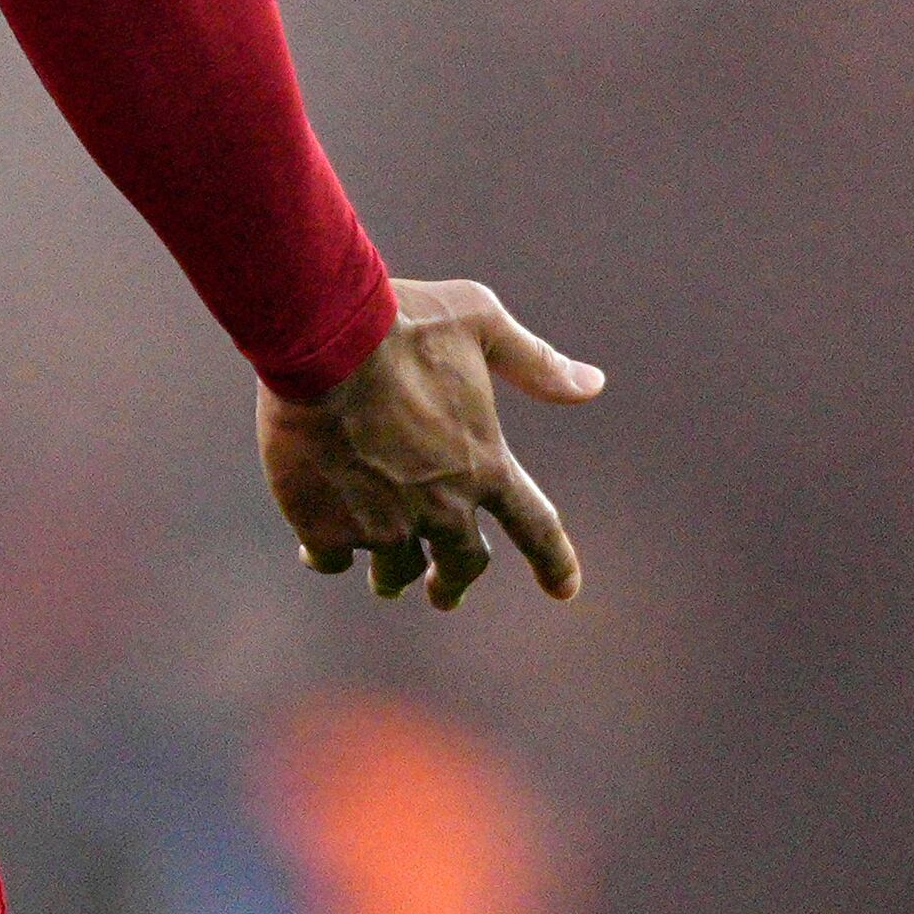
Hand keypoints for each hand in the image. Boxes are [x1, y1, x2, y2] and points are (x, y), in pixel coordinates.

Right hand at [258, 276, 601, 609]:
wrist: (320, 338)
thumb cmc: (401, 322)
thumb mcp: (479, 321)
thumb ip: (535, 361)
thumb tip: (594, 383)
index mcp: (485, 465)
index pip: (536, 527)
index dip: (554, 562)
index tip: (564, 590)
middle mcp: (442, 507)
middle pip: (463, 564)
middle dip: (454, 582)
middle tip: (444, 592)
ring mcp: (384, 523)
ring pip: (395, 571)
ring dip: (393, 575)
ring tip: (383, 579)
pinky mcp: (325, 525)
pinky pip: (333, 560)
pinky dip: (331, 556)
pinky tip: (318, 548)